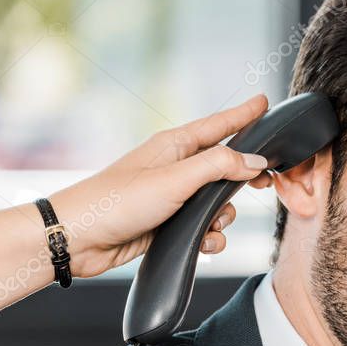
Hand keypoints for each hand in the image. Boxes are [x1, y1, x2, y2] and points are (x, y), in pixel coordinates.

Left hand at [47, 94, 274, 277]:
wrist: (80, 238)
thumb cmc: (116, 201)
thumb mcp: (175, 179)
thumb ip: (219, 167)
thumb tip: (255, 162)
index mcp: (176, 146)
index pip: (219, 125)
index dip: (244, 115)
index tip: (264, 102)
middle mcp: (177, 168)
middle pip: (226, 166)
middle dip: (244, 179)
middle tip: (266, 183)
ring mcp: (175, 196)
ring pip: (220, 203)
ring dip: (223, 218)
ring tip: (210, 225)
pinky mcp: (172, 223)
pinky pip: (207, 228)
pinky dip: (211, 238)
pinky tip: (202, 243)